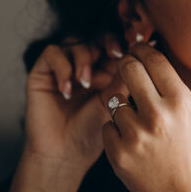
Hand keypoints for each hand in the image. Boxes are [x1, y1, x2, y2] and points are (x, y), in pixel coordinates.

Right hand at [24, 34, 127, 173]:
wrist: (66, 154)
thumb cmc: (94, 131)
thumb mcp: (116, 102)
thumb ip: (127, 79)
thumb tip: (147, 54)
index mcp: (108, 69)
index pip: (116, 43)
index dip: (125, 42)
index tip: (136, 45)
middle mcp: (87, 65)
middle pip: (97, 36)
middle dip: (107, 42)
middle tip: (115, 53)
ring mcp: (64, 67)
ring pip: (76, 42)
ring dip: (84, 58)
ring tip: (86, 83)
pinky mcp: (43, 72)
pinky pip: (52, 53)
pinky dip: (63, 67)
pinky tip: (68, 90)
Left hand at [100, 43, 190, 191]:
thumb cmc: (190, 153)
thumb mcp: (188, 115)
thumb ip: (168, 87)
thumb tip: (145, 55)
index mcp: (181, 101)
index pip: (153, 58)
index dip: (142, 49)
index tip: (137, 50)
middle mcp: (158, 114)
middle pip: (127, 68)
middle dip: (124, 66)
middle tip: (126, 72)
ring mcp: (136, 135)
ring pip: (114, 100)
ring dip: (121, 108)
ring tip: (138, 126)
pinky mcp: (118, 153)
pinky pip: (107, 127)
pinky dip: (115, 133)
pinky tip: (133, 145)